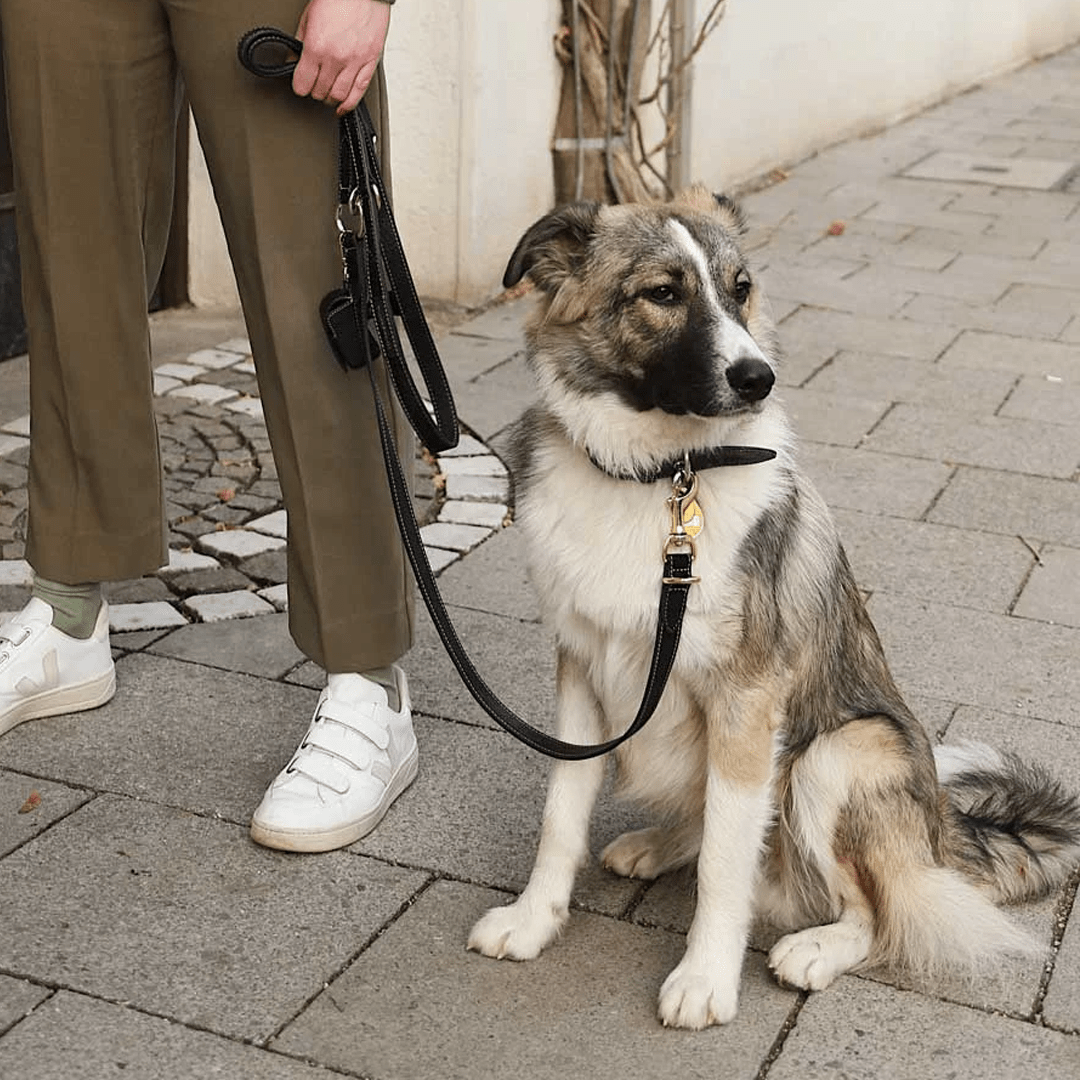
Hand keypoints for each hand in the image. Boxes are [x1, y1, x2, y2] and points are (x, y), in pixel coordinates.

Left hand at [292, 0, 390, 115]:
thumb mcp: (308, 18)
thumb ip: (301, 43)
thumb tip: (295, 61)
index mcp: (316, 46)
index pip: (303, 84)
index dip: (299, 87)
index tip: (300, 85)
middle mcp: (335, 58)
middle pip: (320, 92)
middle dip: (315, 91)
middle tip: (314, 86)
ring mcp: (354, 62)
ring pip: (338, 96)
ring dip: (330, 99)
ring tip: (328, 94)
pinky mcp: (370, 63)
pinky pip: (359, 93)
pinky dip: (349, 104)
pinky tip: (342, 106)